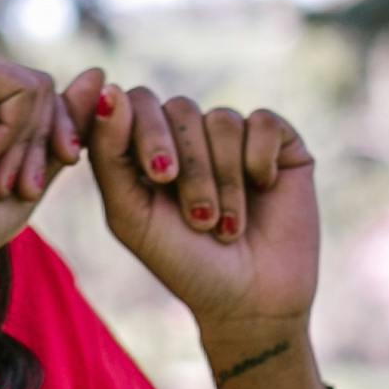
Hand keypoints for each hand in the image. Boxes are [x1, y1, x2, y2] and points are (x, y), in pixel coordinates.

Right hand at [0, 51, 96, 270]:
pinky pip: (26, 87)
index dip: (47, 141)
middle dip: (43, 145)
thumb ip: (61, 120)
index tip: (29, 187)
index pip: (35, 96)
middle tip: (17, 188)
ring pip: (39, 87)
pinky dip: (16, 132)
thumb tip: (98, 72)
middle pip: (42, 88)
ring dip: (28, 145)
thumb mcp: (31, 165)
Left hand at [84, 88, 319, 330]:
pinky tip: (262, 191)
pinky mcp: (279, 143)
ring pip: (221, 120)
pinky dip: (257, 161)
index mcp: (147, 147)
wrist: (248, 300)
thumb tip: (109, 88)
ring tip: (226, 226)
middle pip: (179, 108)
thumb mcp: (130, 215)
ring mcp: (234, 136)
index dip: (145, 131)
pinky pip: (262, 122)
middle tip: (198, 219)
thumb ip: (109, 155)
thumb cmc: (181, 262)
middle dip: (188, 167)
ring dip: (223, 180)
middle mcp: (189, 134)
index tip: (158, 177)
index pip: (136, 102)